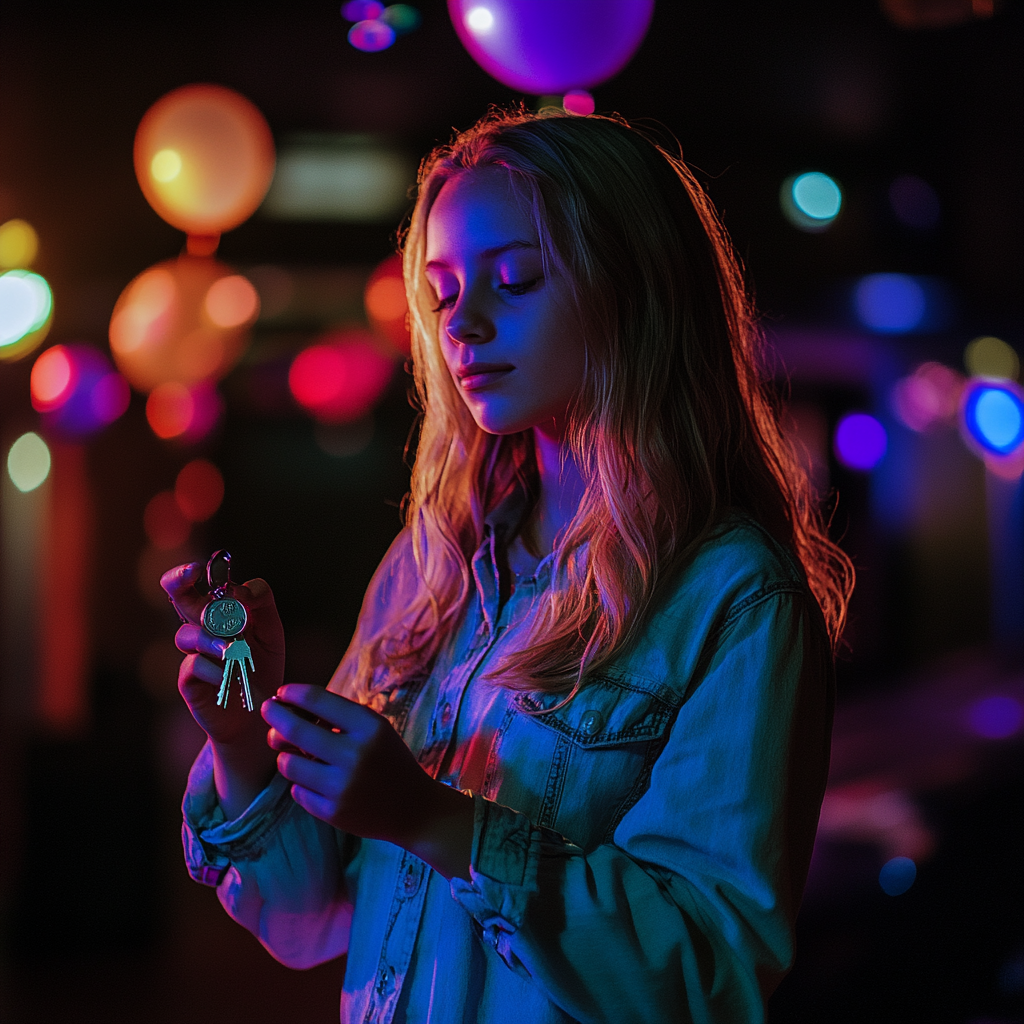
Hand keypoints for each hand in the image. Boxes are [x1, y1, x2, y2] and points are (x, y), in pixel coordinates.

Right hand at [161, 561, 284, 814]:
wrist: (259, 712)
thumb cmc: (263, 665)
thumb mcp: (270, 629)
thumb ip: (260, 603)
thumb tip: (240, 590)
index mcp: (219, 611)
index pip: (195, 583)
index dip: (188, 574)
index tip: (197, 570)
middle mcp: (200, 628)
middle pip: (179, 598)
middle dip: (180, 583)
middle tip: (192, 577)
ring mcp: (193, 654)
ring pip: (189, 634)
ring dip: (212, 638)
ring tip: (233, 650)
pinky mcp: (190, 682)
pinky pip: (193, 667)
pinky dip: (212, 668)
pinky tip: (228, 676)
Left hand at [263, 685, 473, 879]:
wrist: (413, 809)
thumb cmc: (389, 761)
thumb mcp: (374, 730)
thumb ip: (335, 719)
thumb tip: (284, 712)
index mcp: (369, 727)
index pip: (319, 700)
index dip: (293, 693)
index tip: (281, 692)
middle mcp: (355, 754)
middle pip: (295, 730)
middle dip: (275, 716)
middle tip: (268, 710)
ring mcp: (342, 786)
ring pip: (288, 763)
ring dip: (287, 755)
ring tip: (300, 756)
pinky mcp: (332, 812)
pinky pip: (296, 790)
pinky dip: (302, 784)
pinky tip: (321, 784)